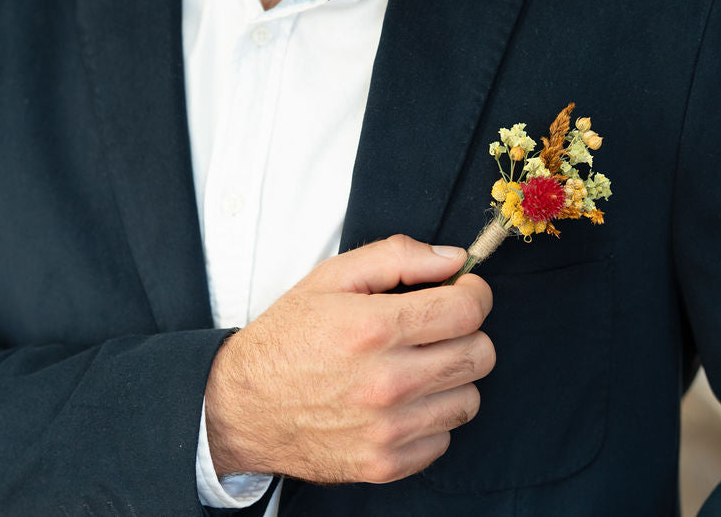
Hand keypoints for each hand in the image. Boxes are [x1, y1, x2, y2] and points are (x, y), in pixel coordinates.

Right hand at [204, 234, 494, 483]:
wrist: (240, 407)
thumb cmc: (287, 339)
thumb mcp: (331, 278)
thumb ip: (397, 257)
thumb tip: (454, 260)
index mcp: (374, 328)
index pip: (468, 310)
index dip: (473, 293)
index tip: (462, 292)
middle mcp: (386, 381)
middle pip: (479, 354)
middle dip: (467, 333)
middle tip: (438, 328)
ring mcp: (388, 429)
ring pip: (469, 399)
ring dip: (451, 379)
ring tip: (416, 366)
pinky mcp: (385, 464)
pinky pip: (443, 439)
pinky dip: (430, 419)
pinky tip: (402, 402)